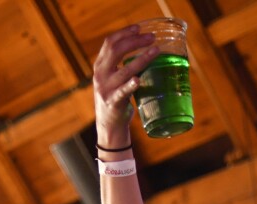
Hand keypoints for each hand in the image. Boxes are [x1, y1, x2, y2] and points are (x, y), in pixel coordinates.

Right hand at [93, 26, 158, 146]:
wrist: (108, 124)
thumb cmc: (115, 97)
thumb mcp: (112, 77)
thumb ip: (121, 64)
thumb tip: (144, 47)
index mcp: (100, 66)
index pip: (110, 42)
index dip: (124, 32)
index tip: (139, 27)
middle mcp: (100, 75)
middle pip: (116, 50)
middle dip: (135, 41)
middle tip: (152, 38)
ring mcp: (105, 89)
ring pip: (124, 70)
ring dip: (142, 59)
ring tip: (156, 51)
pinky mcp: (112, 102)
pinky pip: (122, 92)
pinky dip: (130, 85)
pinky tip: (138, 80)